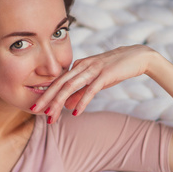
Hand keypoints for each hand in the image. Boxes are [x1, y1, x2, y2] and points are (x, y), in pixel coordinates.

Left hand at [31, 45, 155, 122]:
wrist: (138, 57)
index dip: (47, 96)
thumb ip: (80, 92)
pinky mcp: (105, 74)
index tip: (38, 109)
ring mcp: (93, 69)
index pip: (59, 82)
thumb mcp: (95, 82)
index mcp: (78, 66)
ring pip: (71, 86)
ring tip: (50, 115)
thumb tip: (67, 106)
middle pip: (60, 83)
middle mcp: (82, 66)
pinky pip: (91, 90)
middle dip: (46, 98)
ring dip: (59, 101)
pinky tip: (76, 113)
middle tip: (34, 111)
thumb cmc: (116, 69)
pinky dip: (82, 101)